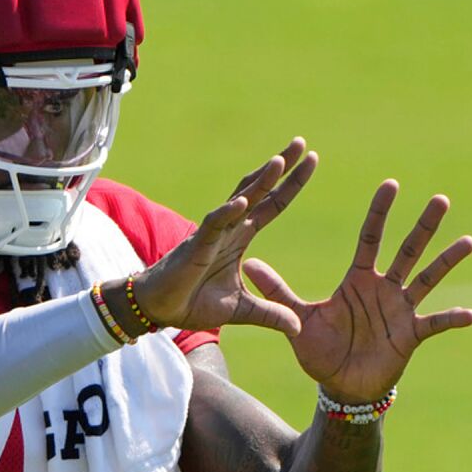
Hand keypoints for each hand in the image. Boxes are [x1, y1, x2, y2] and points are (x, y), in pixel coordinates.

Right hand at [128, 138, 316, 336]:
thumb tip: (299, 328)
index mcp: (240, 236)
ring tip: (279, 162)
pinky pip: (213, 225)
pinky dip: (227, 213)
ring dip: (258, 182)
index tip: (311, 161)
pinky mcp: (195, 246)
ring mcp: (212, 234)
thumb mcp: (242, 311)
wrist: (160, 310)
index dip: (291, 185)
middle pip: (259, 190)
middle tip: (301, 143)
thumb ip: (270, 314)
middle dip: (280, 168)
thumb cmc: (194, 302)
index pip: (272, 205)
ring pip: (238, 200)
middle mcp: (229, 228)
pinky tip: (243, 201)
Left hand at [242, 179, 471, 402]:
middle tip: (441, 198)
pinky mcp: (412, 335)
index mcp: (358, 280)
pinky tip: (471, 315)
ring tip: (468, 241)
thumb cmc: (321, 352)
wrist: (339, 387)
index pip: (371, 238)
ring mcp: (401, 310)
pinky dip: (452, 319)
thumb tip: (247, 263)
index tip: (391, 184)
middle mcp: (385, 289)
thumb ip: (278, 290)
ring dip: (447, 260)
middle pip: (408, 250)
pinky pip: (435, 324)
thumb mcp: (298, 319)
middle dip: (424, 225)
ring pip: (429, 278)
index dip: (380, 213)